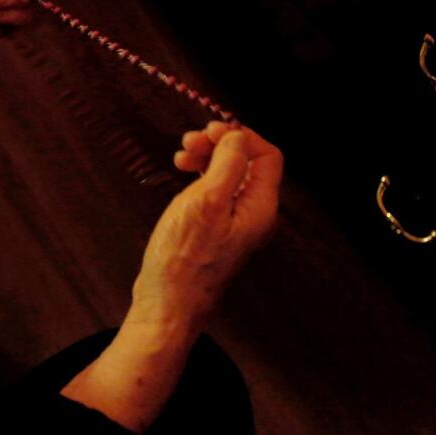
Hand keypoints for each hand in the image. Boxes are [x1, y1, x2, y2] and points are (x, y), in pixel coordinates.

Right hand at [60, 123, 280, 431]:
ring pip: (229, 175)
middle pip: (248, 163)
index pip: (268, 156)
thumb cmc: (184, 259)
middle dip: (219, 145)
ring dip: (207, 158)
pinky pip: (216, 191)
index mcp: (261, 207)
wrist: (168, 303)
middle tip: (189, 143)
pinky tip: (182, 173)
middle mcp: (254, 214)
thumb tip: (237, 137)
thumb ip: (227, 164)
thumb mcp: (206, 201)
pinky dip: (200, 175)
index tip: (210, 131)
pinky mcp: (215, 229)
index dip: (241, 137)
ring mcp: (235, 223)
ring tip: (181, 156)